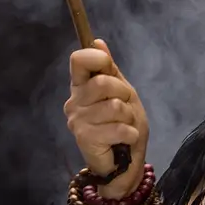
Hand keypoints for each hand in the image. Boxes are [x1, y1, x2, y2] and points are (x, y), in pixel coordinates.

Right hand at [63, 40, 149, 195]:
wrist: (125, 162)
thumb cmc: (123, 125)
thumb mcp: (122, 92)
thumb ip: (110, 70)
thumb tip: (97, 41)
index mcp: (81, 86)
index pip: (78, 59)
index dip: (97, 59)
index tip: (108, 66)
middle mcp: (74, 101)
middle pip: (102, 82)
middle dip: (123, 94)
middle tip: (125, 108)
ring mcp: (77, 120)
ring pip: (115, 107)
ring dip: (129, 118)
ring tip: (123, 127)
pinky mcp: (85, 138)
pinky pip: (119, 128)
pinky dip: (130, 134)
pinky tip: (124, 140)